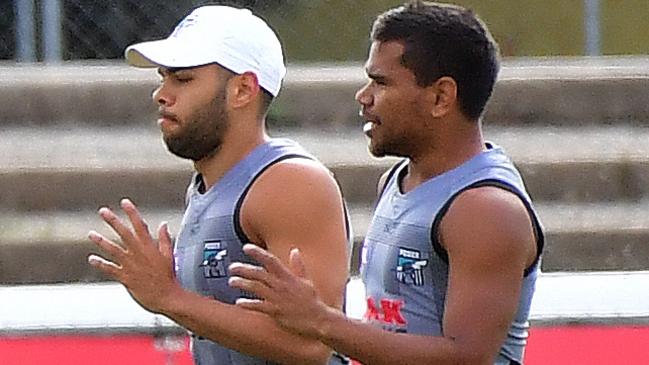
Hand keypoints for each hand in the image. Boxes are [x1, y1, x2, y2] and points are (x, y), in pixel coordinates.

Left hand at [88, 198, 178, 313]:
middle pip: (123, 233)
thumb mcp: (169, 255)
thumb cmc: (169, 277)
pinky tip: (92, 259)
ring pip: (113, 249)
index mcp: (149, 246)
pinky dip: (100, 264)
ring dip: (101, 241)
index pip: (139, 225)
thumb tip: (163, 224)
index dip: (132, 212)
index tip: (125, 202)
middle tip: (103, 211)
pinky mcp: (124, 277)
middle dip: (113, 221)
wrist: (165, 296)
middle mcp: (137, 253)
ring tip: (91, 234)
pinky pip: (109, 269)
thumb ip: (165, 238)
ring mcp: (130, 265)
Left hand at [228, 244, 338, 338]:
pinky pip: (259, 306)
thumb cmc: (312, 301)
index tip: (246, 247)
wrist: (318, 320)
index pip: (271, 260)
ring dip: (242, 284)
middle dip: (244, 269)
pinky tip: (239, 302)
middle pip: (259, 274)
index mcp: (288, 277)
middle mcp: (281, 285)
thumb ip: (298, 265)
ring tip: (232, 281)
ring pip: (256, 288)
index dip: (258, 253)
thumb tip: (295, 251)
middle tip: (232, 267)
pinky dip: (248, 304)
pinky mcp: (276, 312)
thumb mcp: (306, 280)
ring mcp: (278, 299)